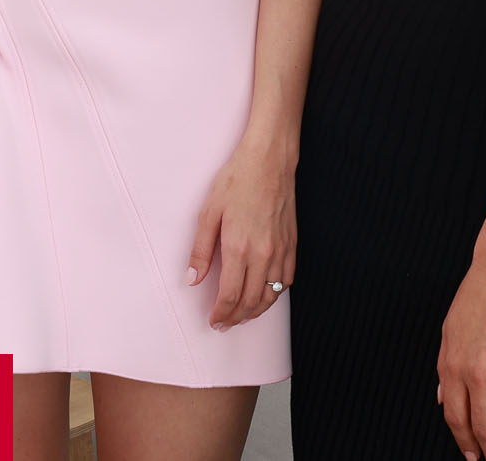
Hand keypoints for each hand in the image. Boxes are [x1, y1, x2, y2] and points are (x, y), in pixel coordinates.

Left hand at [187, 128, 295, 328]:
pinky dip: (274, 294)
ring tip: (241, 316)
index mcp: (239, 247)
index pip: (231, 295)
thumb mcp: (208, 212)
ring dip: (255, 311)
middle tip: (224, 323)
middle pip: (251, 301)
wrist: (269, 161)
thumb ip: (201, 250)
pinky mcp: (292, 245)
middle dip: (236, 318)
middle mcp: (263, 254)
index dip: (221, 313)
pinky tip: (264, 295)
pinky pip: (286, 280)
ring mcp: (281, 251)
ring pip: (271, 295)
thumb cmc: (237, 181)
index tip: (213, 321)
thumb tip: (193, 278)